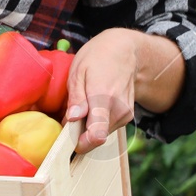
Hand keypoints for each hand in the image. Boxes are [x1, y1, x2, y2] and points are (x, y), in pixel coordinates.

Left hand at [64, 27, 139, 153]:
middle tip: (70, 116)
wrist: (125, 51)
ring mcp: (126, 114)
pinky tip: (93, 107)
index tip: (68, 140)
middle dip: (80, 134)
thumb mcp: (78, 72)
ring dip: (88, 127)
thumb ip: (76, 98)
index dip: (81, 144)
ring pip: (102, 133)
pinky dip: (97, 123)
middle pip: (97, 137)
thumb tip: (72, 119)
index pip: (97, 134)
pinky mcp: (128, 116)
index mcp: (103, 98)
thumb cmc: (97, 58)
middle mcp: (118, 110)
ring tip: (83, 106)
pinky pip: (108, 127)